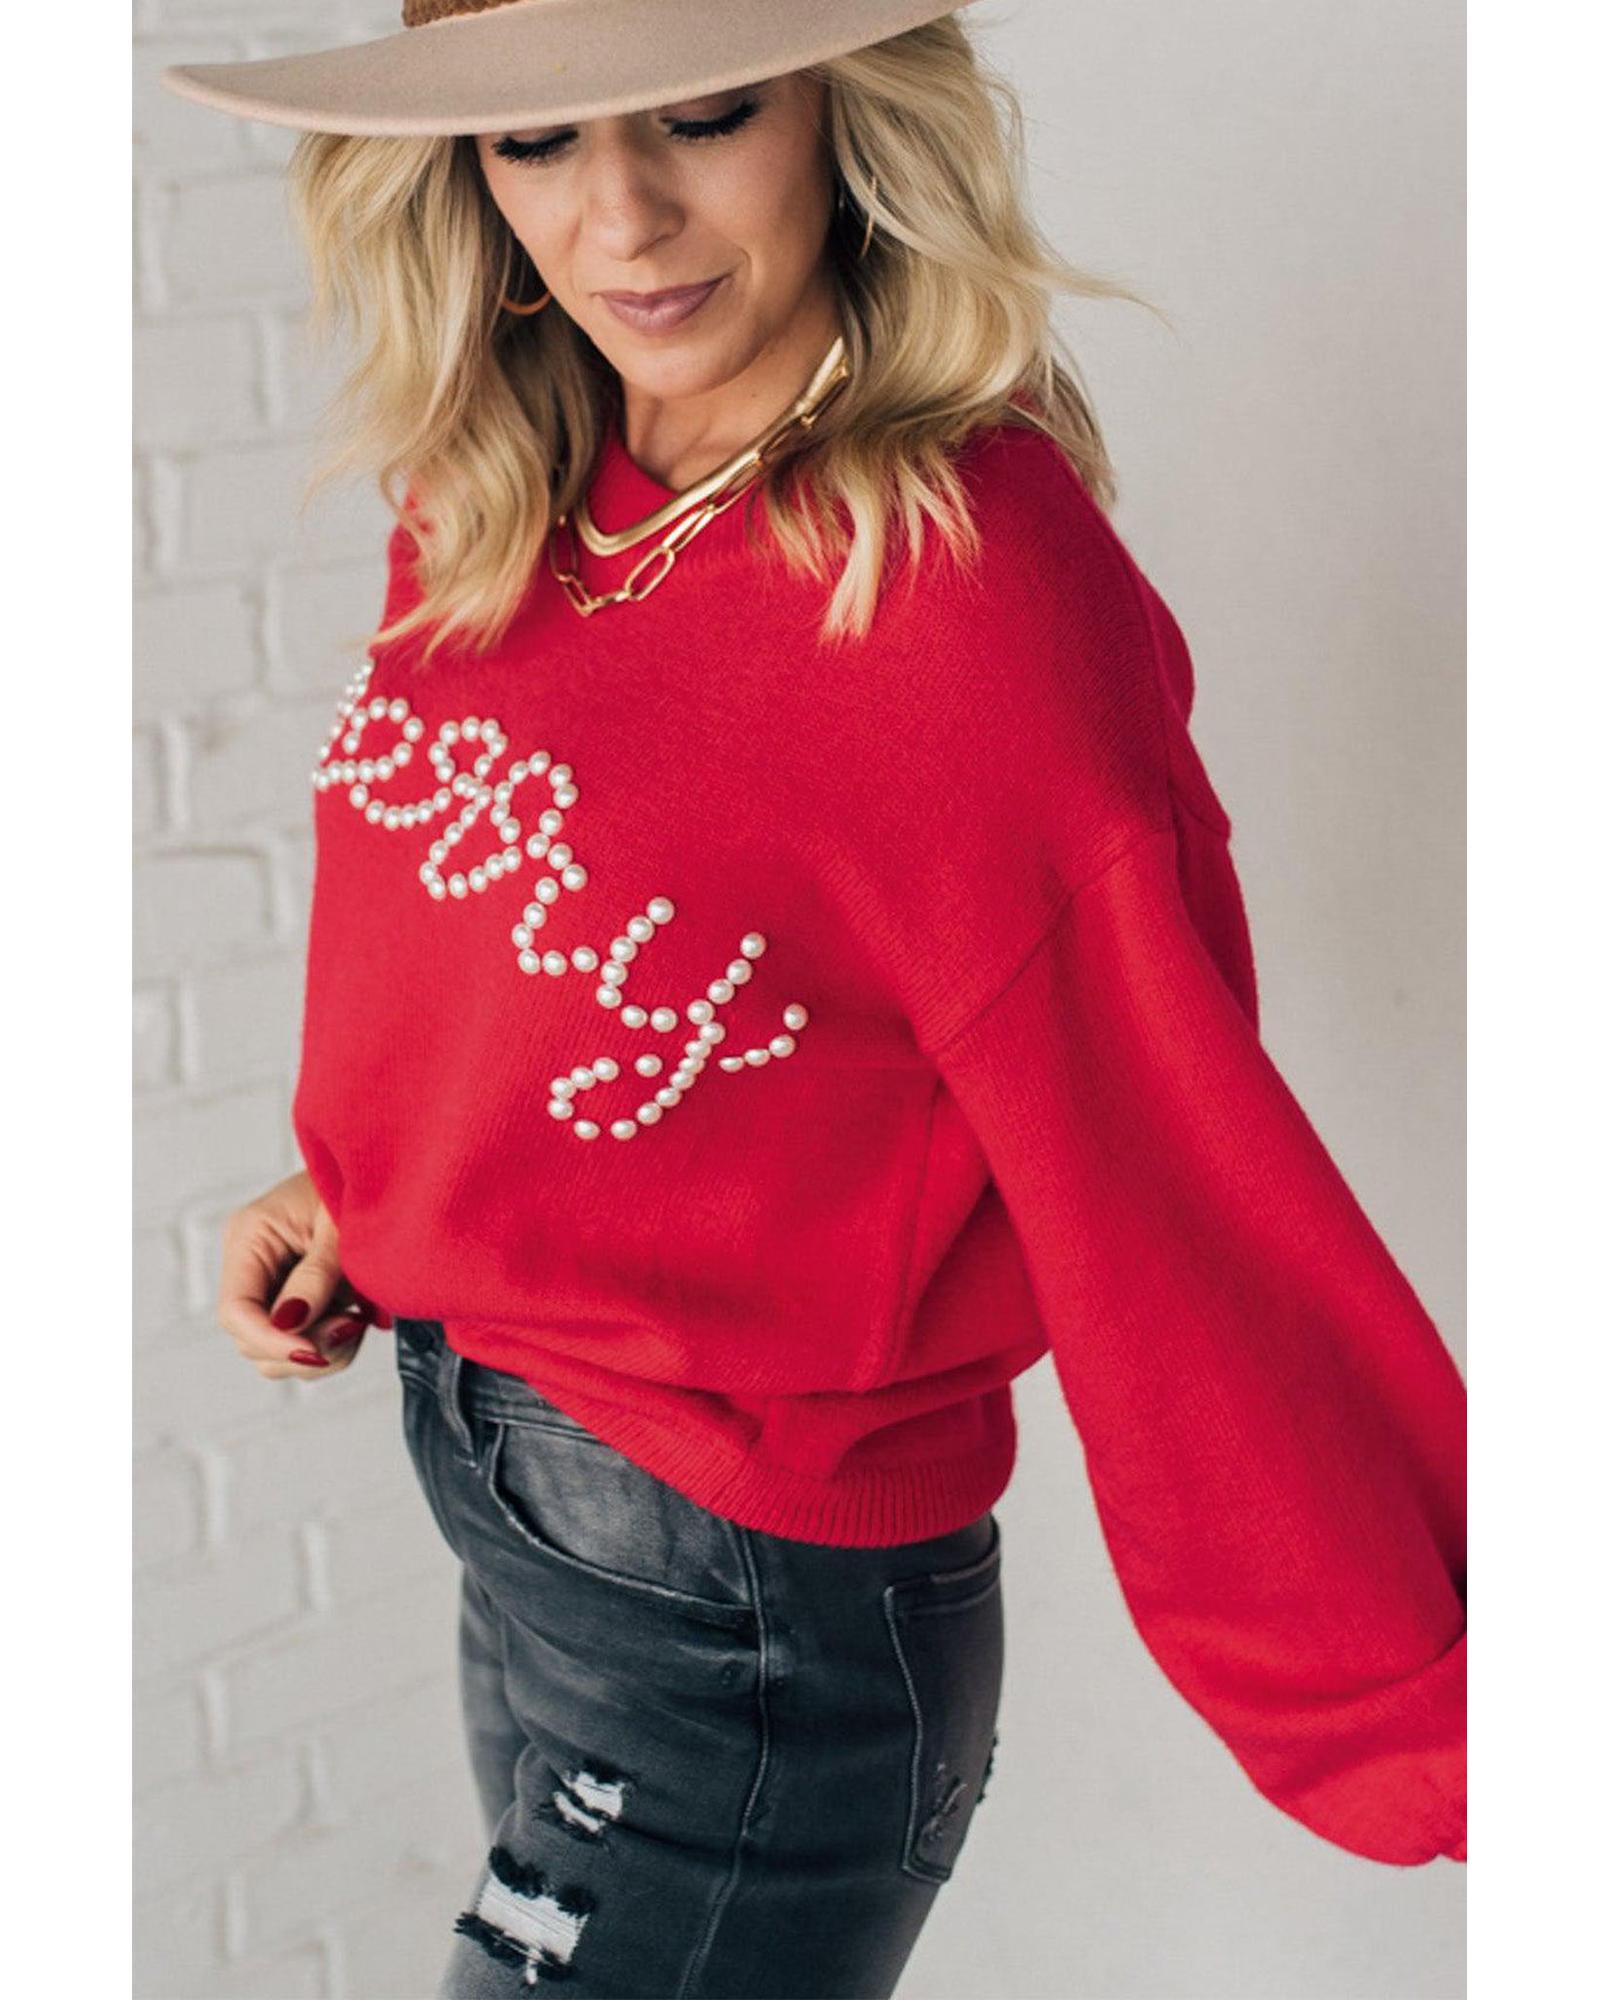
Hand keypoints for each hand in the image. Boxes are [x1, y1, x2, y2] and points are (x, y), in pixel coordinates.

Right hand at [217, 1169, 388, 1380]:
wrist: (385, 1172)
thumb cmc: (360, 1184)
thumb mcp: (340, 1227)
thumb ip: (316, 1276)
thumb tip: (288, 1325)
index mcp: (250, 1236)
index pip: (236, 1311)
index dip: (270, 1340)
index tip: (312, 1352)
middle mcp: (252, 1267)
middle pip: (252, 1340)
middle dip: (301, 1346)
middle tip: (351, 1324)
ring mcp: (273, 1287)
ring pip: (277, 1353)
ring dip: (321, 1351)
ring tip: (357, 1318)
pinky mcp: (298, 1303)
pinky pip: (303, 1345)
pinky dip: (331, 1346)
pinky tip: (355, 1317)